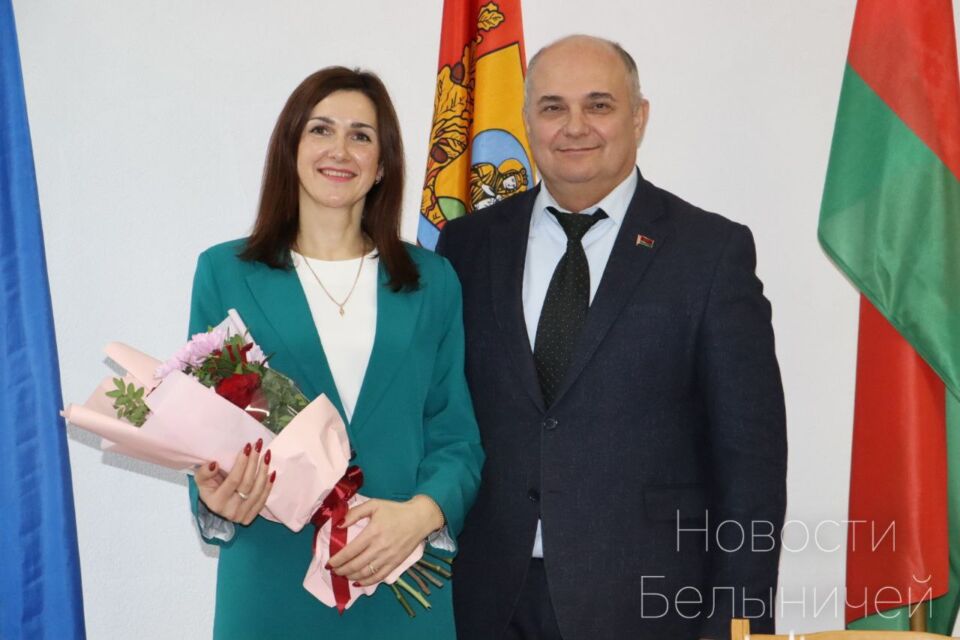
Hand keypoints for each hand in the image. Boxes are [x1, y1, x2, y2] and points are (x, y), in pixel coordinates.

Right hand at [195, 439, 274, 524]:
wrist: (215, 506)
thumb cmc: (209, 489)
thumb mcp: (200, 480)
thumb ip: (204, 472)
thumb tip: (214, 464)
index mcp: (216, 502)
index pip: (233, 480)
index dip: (241, 463)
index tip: (247, 446)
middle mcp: (230, 511)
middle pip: (247, 483)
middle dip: (254, 462)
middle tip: (258, 446)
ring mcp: (241, 515)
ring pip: (257, 490)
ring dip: (264, 471)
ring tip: (267, 455)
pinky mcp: (250, 517)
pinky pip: (263, 499)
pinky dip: (268, 485)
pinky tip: (272, 472)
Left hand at [328, 495, 443, 586]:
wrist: (419, 518)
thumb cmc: (395, 511)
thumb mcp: (374, 505)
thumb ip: (355, 513)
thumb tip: (339, 525)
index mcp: (372, 532)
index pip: (350, 551)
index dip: (337, 560)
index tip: (329, 563)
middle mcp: (379, 548)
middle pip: (356, 565)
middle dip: (341, 570)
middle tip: (333, 570)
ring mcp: (388, 558)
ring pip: (365, 573)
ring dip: (351, 576)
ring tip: (343, 575)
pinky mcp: (395, 563)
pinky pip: (379, 577)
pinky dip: (366, 582)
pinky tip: (358, 581)